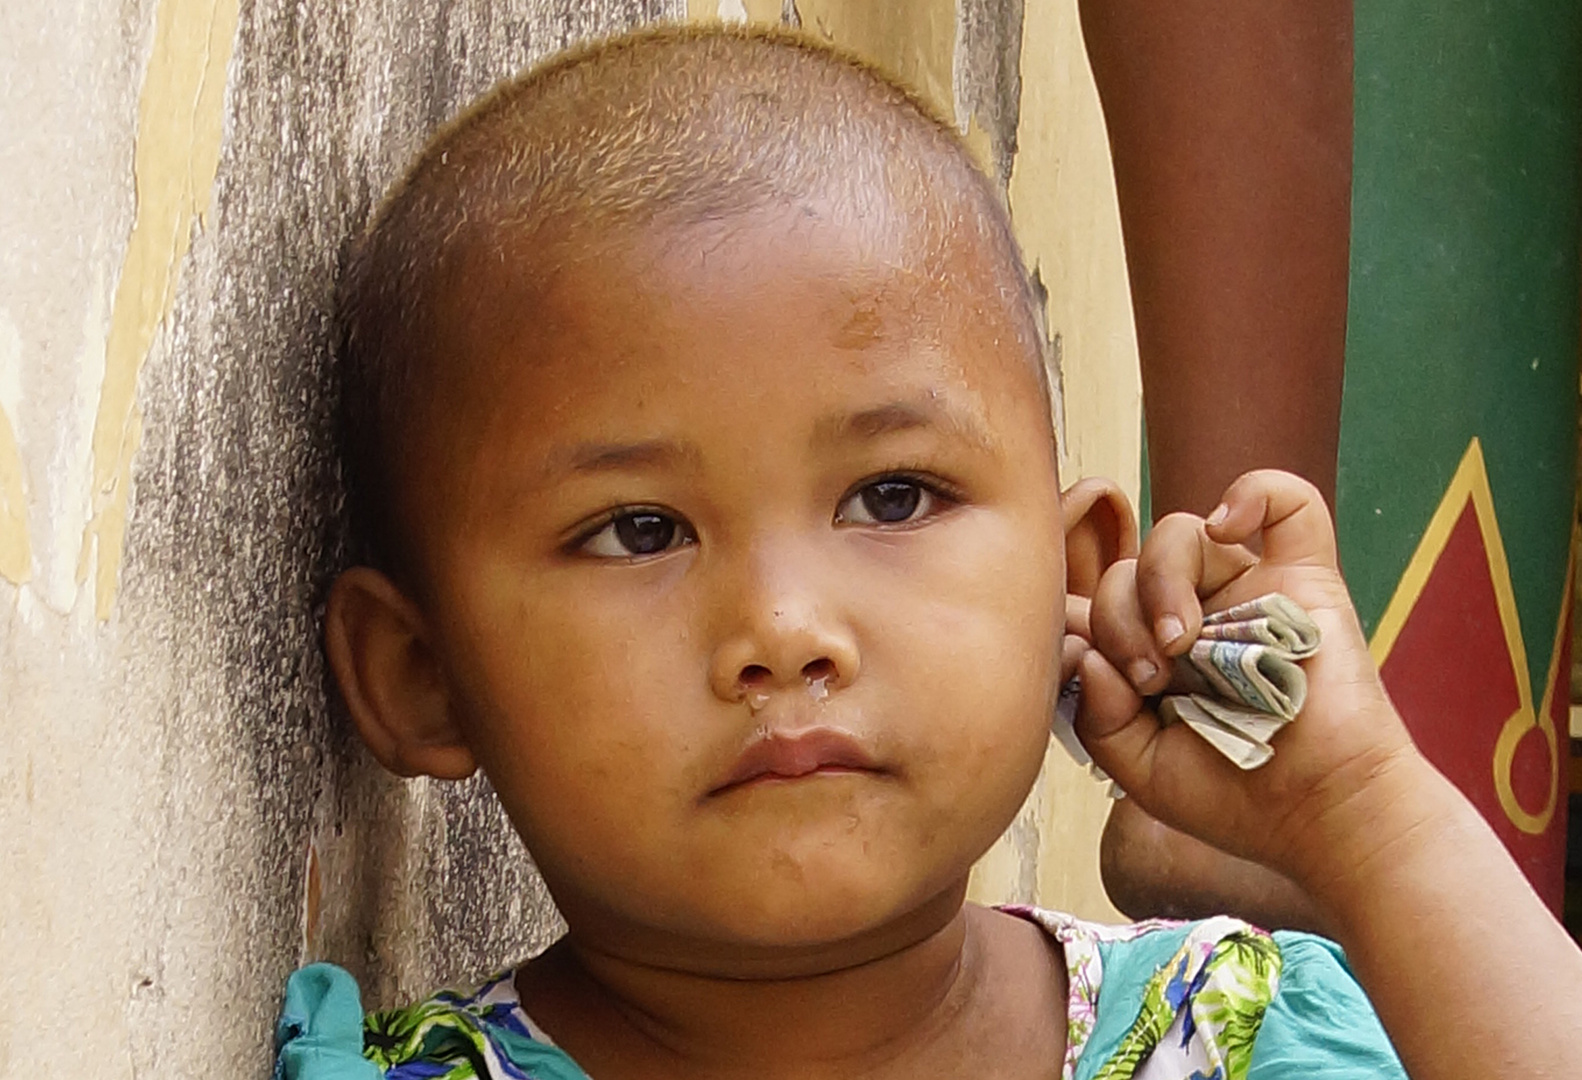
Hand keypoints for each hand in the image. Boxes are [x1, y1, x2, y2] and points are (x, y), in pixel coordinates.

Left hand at [1076, 470, 1424, 885]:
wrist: (1324, 813)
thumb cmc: (1235, 794)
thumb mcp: (1139, 766)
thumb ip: (1096, 713)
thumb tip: (1085, 653)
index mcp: (1150, 651)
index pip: (1093, 602)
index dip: (1080, 624)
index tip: (1100, 675)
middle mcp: (1194, 612)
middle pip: (1127, 568)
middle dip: (1120, 619)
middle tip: (1151, 678)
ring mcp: (1246, 591)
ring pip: (1179, 530)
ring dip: (1162, 581)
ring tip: (1181, 643)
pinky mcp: (1304, 578)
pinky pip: (1287, 500)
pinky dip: (1251, 494)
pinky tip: (1226, 528)